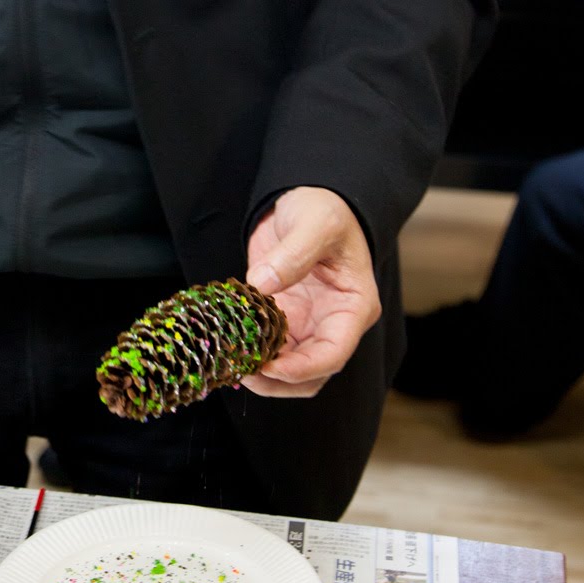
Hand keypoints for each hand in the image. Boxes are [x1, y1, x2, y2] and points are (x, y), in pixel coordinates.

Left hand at [243, 186, 381, 398]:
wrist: (306, 202)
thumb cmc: (323, 209)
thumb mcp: (316, 223)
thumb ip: (294, 253)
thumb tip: (262, 283)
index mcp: (353, 306)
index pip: (334, 353)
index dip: (303, 368)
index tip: (270, 367)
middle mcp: (333, 323)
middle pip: (311, 374)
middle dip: (278, 380)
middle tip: (242, 369)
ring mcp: (308, 324)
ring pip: (289, 371)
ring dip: (262, 375)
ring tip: (233, 362)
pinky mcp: (283, 320)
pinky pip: (269, 350)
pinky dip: (251, 354)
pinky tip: (229, 347)